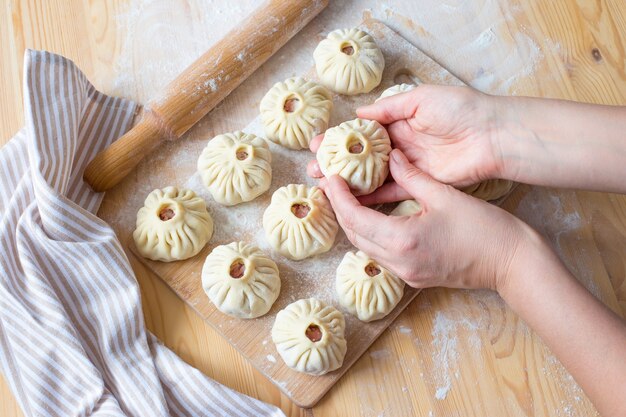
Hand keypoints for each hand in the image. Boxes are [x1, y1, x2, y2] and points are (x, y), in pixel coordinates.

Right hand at [308, 85, 505, 203]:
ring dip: (349, 181)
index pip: (363, 132)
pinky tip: (351, 199)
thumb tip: (360, 112)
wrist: (493, 135)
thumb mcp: (421, 99)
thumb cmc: (461, 110)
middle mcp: (402, 145)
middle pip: (363, 156)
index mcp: (401, 121)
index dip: (341, 138)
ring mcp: (410, 166)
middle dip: (339, 162)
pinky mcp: (421, 185)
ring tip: (324, 185)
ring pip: (373, 176)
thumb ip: (390, 107)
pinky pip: (392, 192)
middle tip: (314, 169)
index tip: (317, 144)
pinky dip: (372, 196)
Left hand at [320, 148, 538, 290]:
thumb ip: (411, 175)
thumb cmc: (484, 229)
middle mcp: (398, 263)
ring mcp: (406, 274)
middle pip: (354, 236)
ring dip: (353, 224)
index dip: (338, 197)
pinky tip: (372, 217)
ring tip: (347, 198)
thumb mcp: (444, 195)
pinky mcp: (414, 278)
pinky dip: (371, 235)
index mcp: (403, 240)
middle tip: (333, 185)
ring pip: (365, 248)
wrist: (511, 263)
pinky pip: (381, 256)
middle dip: (340, 210)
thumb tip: (390, 156)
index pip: (354, 218)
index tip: (330, 178)